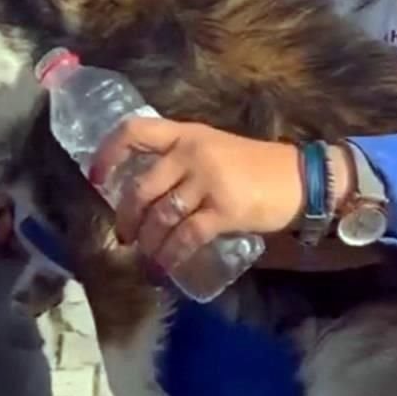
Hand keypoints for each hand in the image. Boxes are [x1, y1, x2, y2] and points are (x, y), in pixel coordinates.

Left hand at [89, 118, 304, 271]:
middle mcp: (191, 152)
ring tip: (147, 254)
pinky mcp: (224, 209)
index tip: (97, 179)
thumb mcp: (213, 150)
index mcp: (185, 134)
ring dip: (149, 240)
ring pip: (161, 215)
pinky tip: (167, 264)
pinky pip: (186, 235)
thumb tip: (143, 192)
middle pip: (142, 186)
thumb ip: (180, 161)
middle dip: (128, 217)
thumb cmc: (254, 167)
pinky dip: (172, 253)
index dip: (108, 154)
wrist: (299, 179)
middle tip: (125, 235)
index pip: (134, 131)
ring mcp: (208, 180)